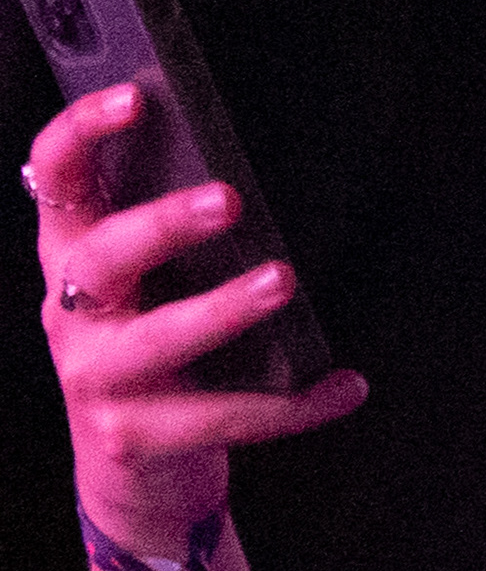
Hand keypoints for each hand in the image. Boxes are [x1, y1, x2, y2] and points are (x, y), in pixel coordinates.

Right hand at [33, 84, 365, 556]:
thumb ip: (178, 233)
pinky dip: (291, 404)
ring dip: (224, 309)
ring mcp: (95, 377)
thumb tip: (250, 171)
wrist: (139, 473)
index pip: (56, 178)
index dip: (82, 132)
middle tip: (230, 199)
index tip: (135, 97)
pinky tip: (344, 386)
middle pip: (102, 255)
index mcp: (75, 256)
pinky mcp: (132, 437)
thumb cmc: (160, 352)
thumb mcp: (158, 286)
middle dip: (162, 224)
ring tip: (283, 281)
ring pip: (157, 339)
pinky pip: (218, 418)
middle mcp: (72, 312)